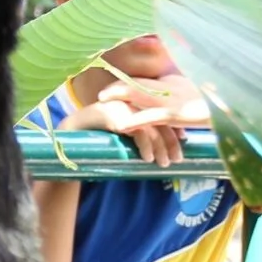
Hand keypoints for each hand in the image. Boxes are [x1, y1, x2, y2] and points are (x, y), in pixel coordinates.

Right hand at [63, 77, 193, 167]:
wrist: (77, 128)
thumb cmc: (103, 129)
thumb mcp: (127, 125)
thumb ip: (143, 127)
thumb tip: (164, 142)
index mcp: (140, 98)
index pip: (164, 111)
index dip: (175, 127)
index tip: (184, 141)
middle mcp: (136, 100)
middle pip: (163, 120)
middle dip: (172, 142)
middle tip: (178, 159)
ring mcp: (128, 108)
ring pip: (154, 128)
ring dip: (162, 149)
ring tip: (164, 164)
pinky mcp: (121, 117)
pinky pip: (140, 133)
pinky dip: (146, 148)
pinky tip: (148, 159)